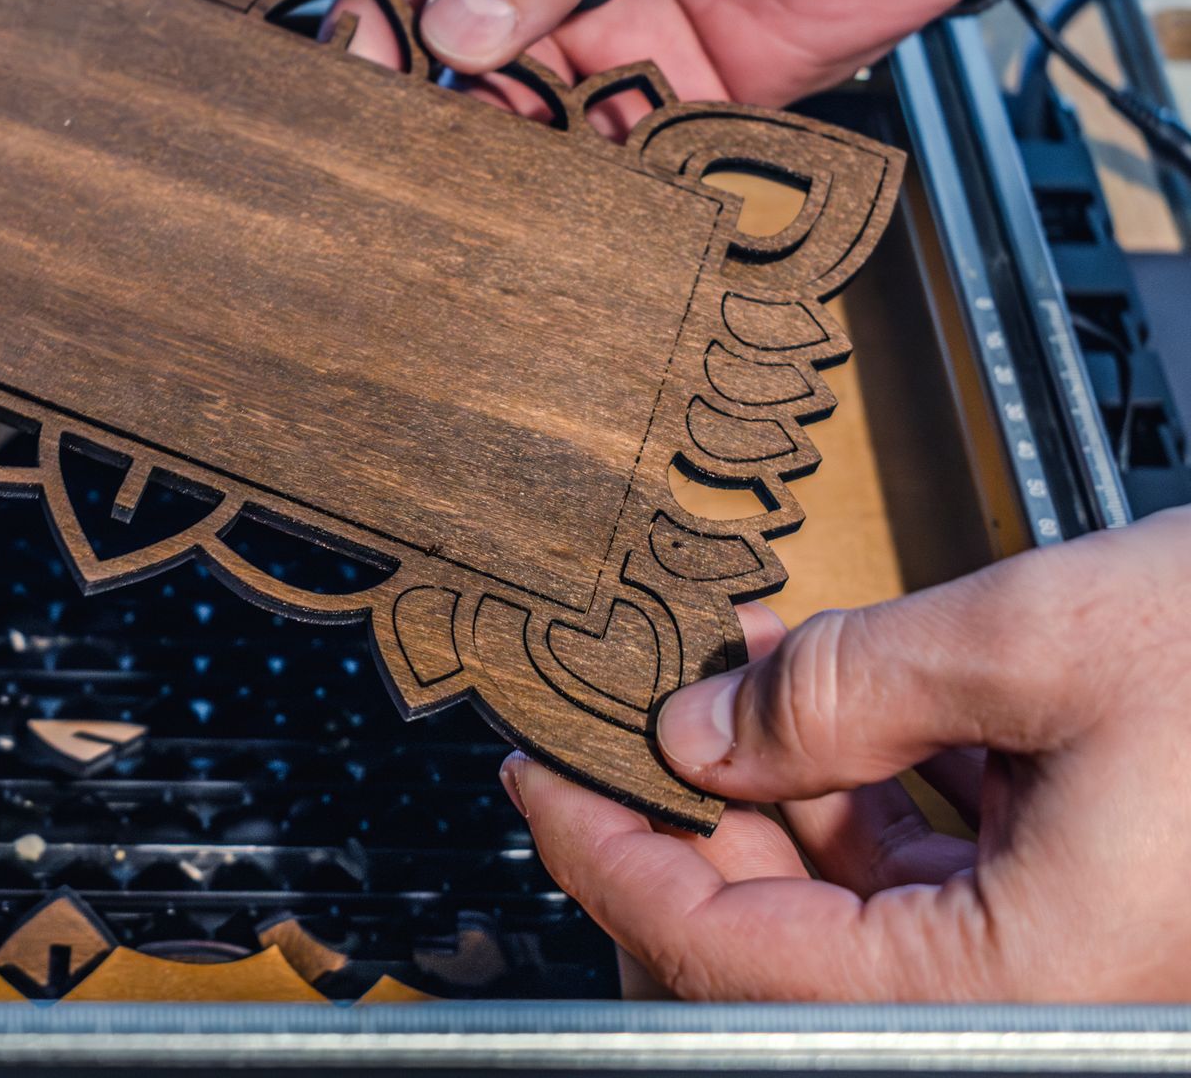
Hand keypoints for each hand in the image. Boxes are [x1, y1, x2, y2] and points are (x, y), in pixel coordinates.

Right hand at [249, 0, 1034, 104]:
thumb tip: (460, 16)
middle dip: (365, 15)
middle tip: (382, 47)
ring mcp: (566, 6)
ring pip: (454, 72)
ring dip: (441, 109)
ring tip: (459, 124)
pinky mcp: (628, 83)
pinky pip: (556, 137)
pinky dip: (536, 164)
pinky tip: (530, 168)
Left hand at [501, 507, 1190, 998]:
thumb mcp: (1038, 638)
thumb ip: (841, 692)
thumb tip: (699, 734)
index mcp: (1019, 978)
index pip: (728, 955)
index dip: (607, 861)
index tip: (538, 778)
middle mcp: (1040, 996)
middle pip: (781, 937)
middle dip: (691, 813)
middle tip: (619, 709)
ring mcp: (1069, 955)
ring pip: (854, 895)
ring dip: (776, 780)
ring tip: (725, 664)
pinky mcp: (1095, 904)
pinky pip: (935, 860)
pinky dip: (869, 774)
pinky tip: (830, 679)